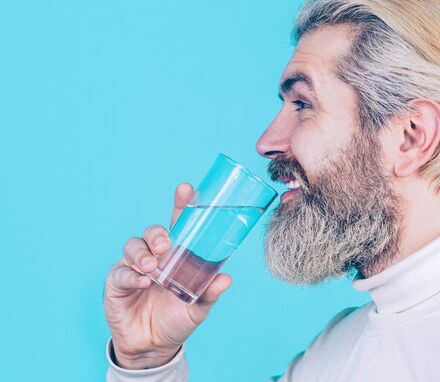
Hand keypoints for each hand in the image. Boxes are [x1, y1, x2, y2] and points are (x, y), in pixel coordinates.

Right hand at [104, 183, 231, 368]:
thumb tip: (225, 279)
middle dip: (157, 233)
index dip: (181, 205)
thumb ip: (210, 293)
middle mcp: (155, 257)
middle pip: (153, 232)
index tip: (186, 189)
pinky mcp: (117, 284)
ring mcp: (134, 268)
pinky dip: (131, 275)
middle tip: (165, 244)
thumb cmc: (176, 319)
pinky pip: (121, 273)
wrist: (154, 348)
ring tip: (152, 268)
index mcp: (176, 256)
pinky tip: (142, 282)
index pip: (178, 225)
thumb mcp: (198, 308)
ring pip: (133, 246)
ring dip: (142, 253)